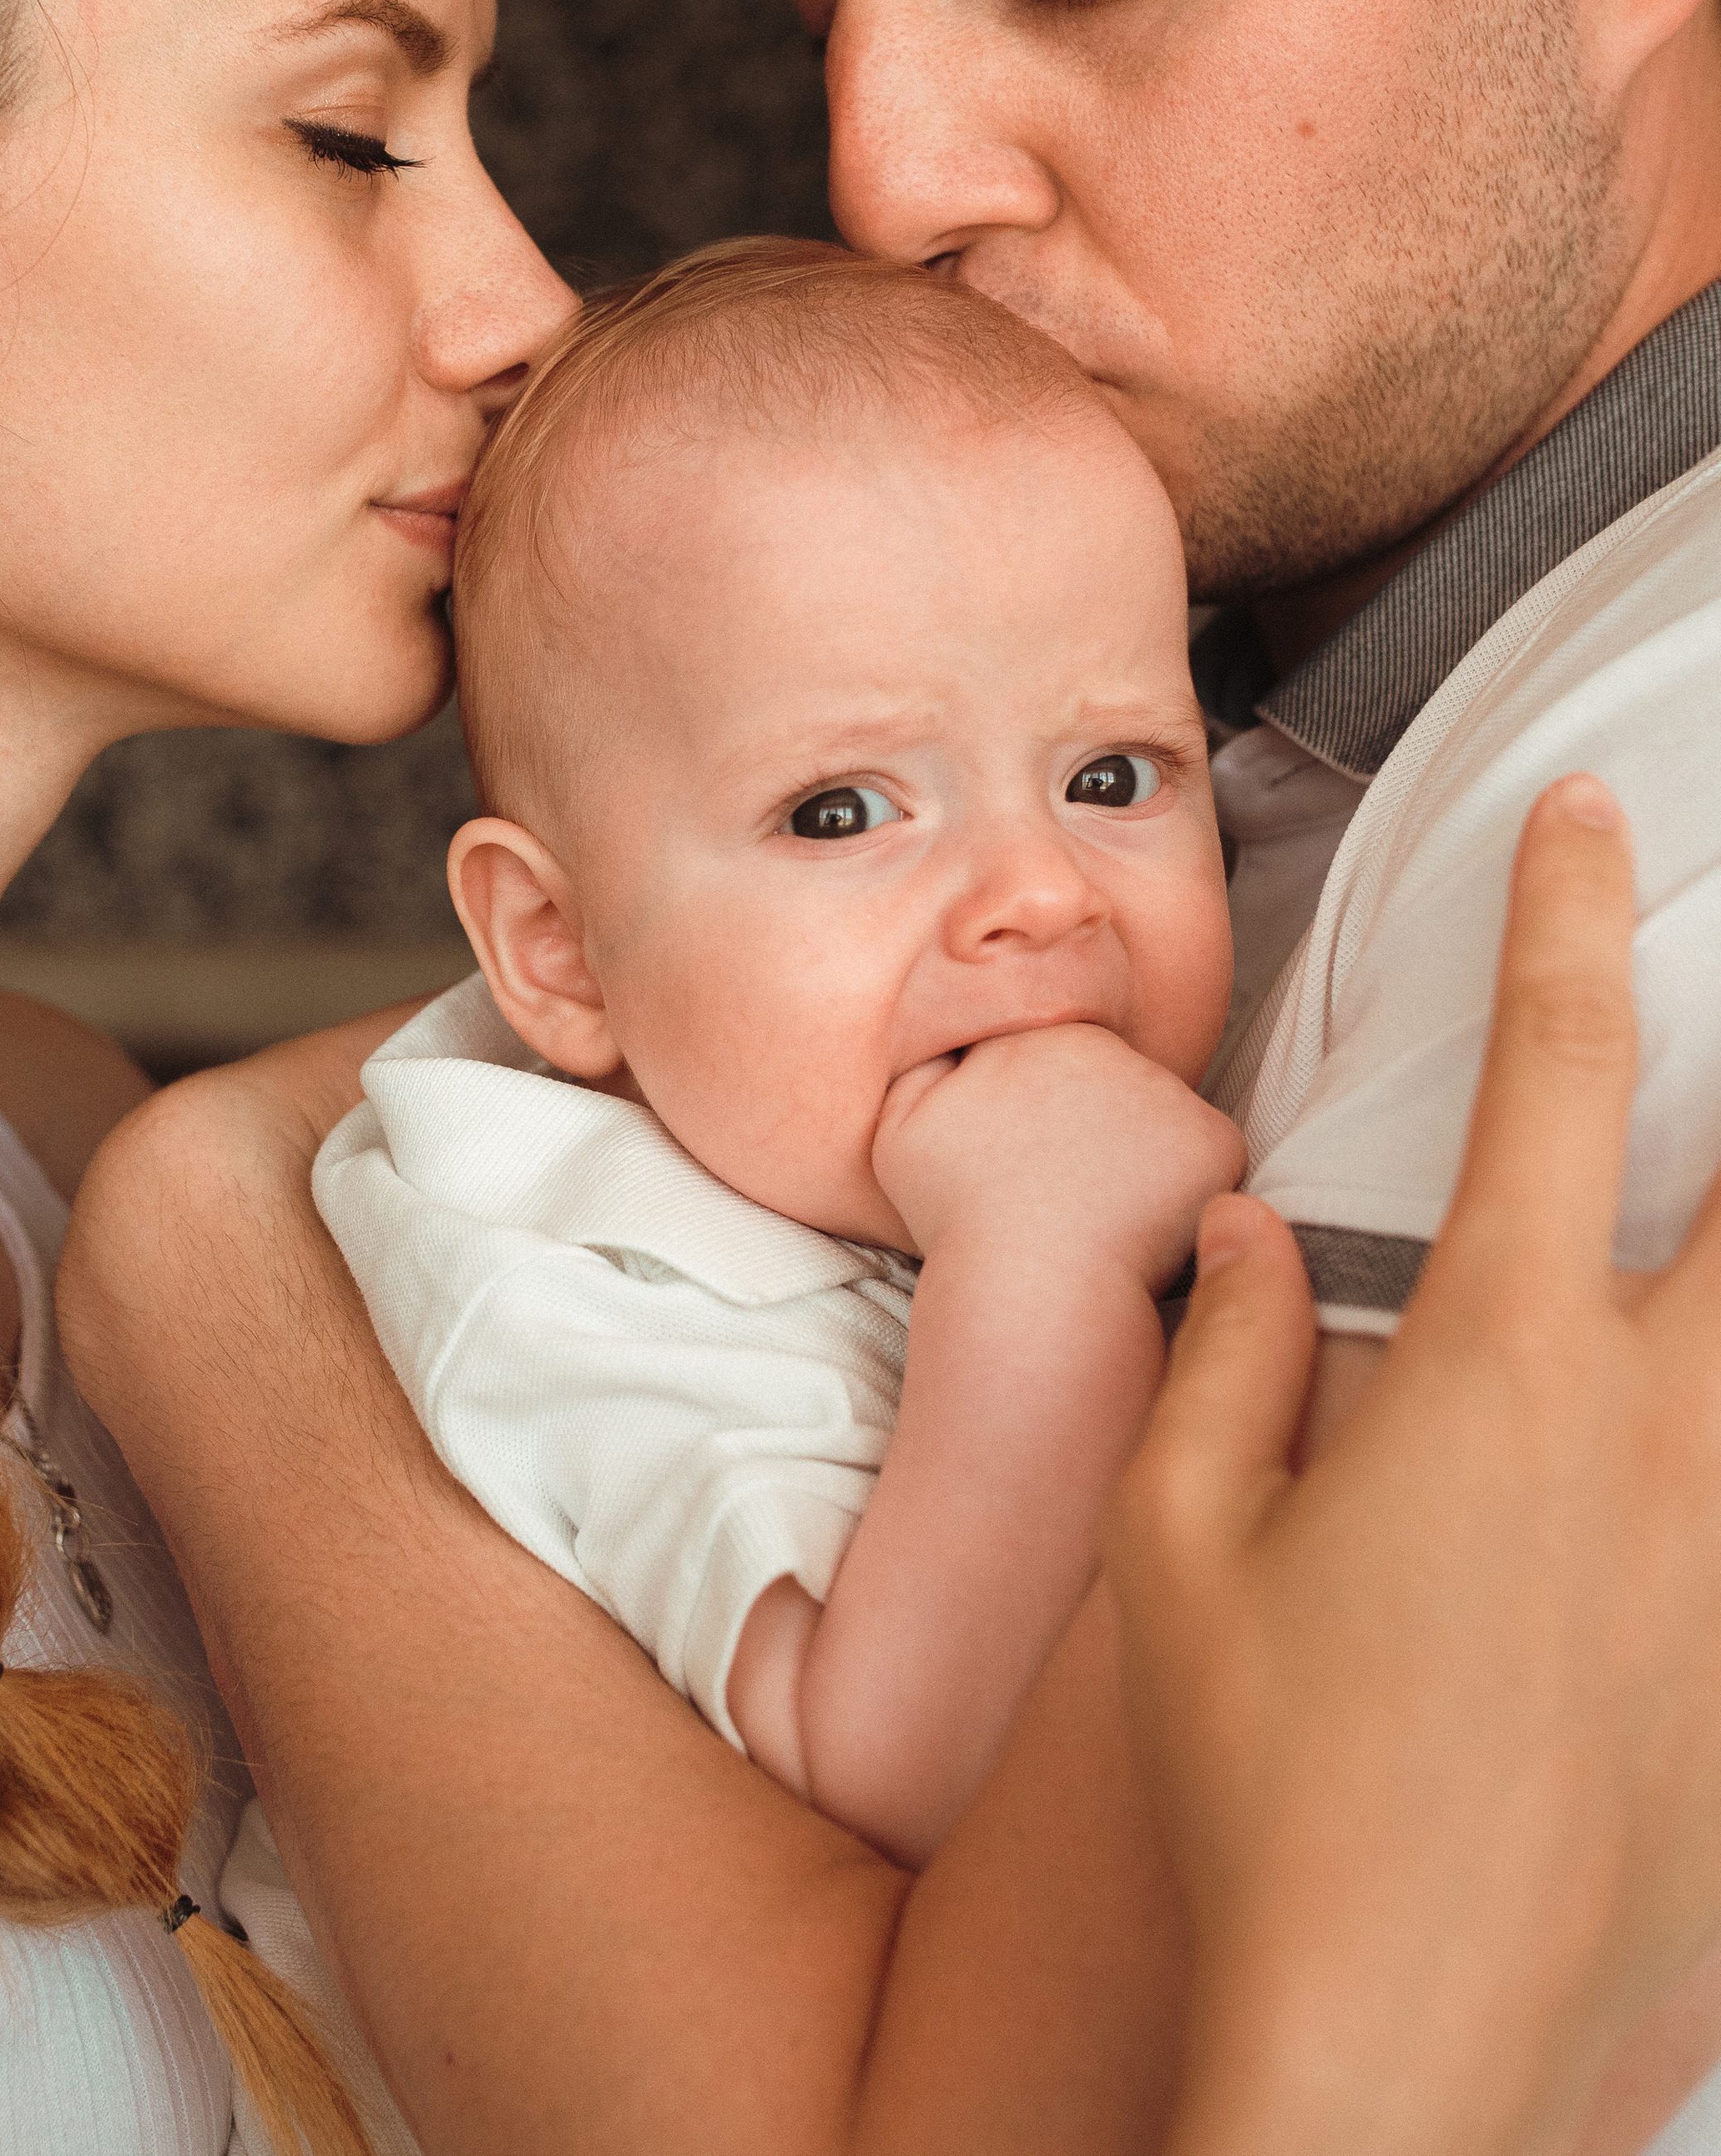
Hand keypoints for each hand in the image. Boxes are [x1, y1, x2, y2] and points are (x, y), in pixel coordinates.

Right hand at [872, 1020, 1243, 1277]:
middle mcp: (1119, 1051)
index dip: (1043, 1108)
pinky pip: (1208, 1156)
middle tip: (1066, 1185)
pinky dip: (1189, 1188)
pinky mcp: (1217, 1143)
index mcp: (1048, 1036)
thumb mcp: (904, 1122)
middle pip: (1115, 1080)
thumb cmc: (963, 1214)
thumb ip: (928, 1058)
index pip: (1059, 1056)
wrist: (1033, 1285)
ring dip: (1143, 1155)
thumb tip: (956, 1034)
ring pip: (1162, 1117)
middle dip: (1097, 1122)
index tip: (1029, 1156)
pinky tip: (1148, 1226)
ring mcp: (1174, 1096)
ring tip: (1102, 1212)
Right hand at [1106, 775, 1720, 2155]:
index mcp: (1502, 1378)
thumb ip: (1225, 1359)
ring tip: (1719, 1246)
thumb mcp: (1179, 1560)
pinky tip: (1709, 1449)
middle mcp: (1666, 1444)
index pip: (1553, 1079)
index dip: (1565, 918)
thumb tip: (1254, 1240)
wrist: (1402, 2062)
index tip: (1582, 815)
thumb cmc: (1266, 1797)